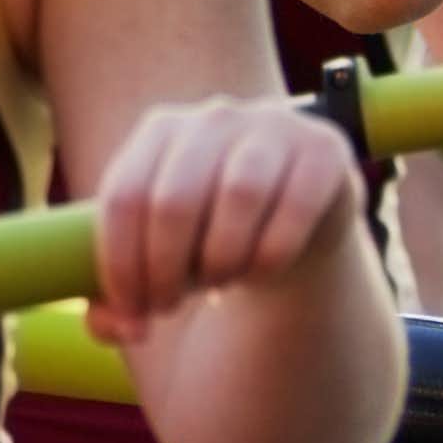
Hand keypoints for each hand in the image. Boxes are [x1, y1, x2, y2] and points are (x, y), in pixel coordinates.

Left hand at [87, 98, 362, 344]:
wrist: (300, 215)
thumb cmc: (214, 235)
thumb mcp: (162, 254)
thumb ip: (121, 292)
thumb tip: (119, 325)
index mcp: (161, 129)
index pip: (124, 196)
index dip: (121, 264)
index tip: (133, 310)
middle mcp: (214, 117)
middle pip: (174, 201)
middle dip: (166, 271)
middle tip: (170, 306)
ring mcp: (273, 126)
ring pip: (237, 197)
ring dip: (222, 260)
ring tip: (220, 283)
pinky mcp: (323, 149)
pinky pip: (295, 208)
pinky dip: (272, 254)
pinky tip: (262, 270)